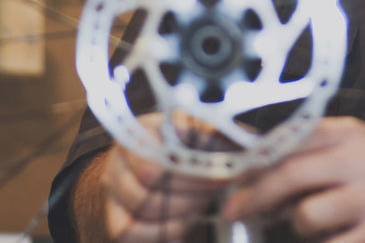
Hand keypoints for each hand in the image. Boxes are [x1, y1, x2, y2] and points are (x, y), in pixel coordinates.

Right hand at [73, 113, 226, 242]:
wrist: (145, 170)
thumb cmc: (177, 149)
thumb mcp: (195, 133)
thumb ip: (216, 134)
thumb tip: (251, 143)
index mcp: (138, 131)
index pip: (159, 157)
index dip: (194, 170)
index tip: (224, 173)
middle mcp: (117, 160)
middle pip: (152, 183)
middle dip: (194, 190)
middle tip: (219, 188)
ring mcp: (113, 192)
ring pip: (147, 208)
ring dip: (183, 209)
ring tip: (202, 203)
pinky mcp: (116, 221)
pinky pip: (135, 234)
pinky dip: (166, 232)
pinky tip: (185, 223)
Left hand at [221, 117, 364, 242]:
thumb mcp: (360, 146)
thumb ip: (316, 146)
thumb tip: (255, 153)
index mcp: (352, 133)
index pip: (289, 139)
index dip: (253, 160)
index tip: (233, 175)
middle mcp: (363, 161)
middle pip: (288, 174)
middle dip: (253, 196)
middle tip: (235, 210)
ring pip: (305, 216)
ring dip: (295, 225)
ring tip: (306, 224)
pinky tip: (328, 239)